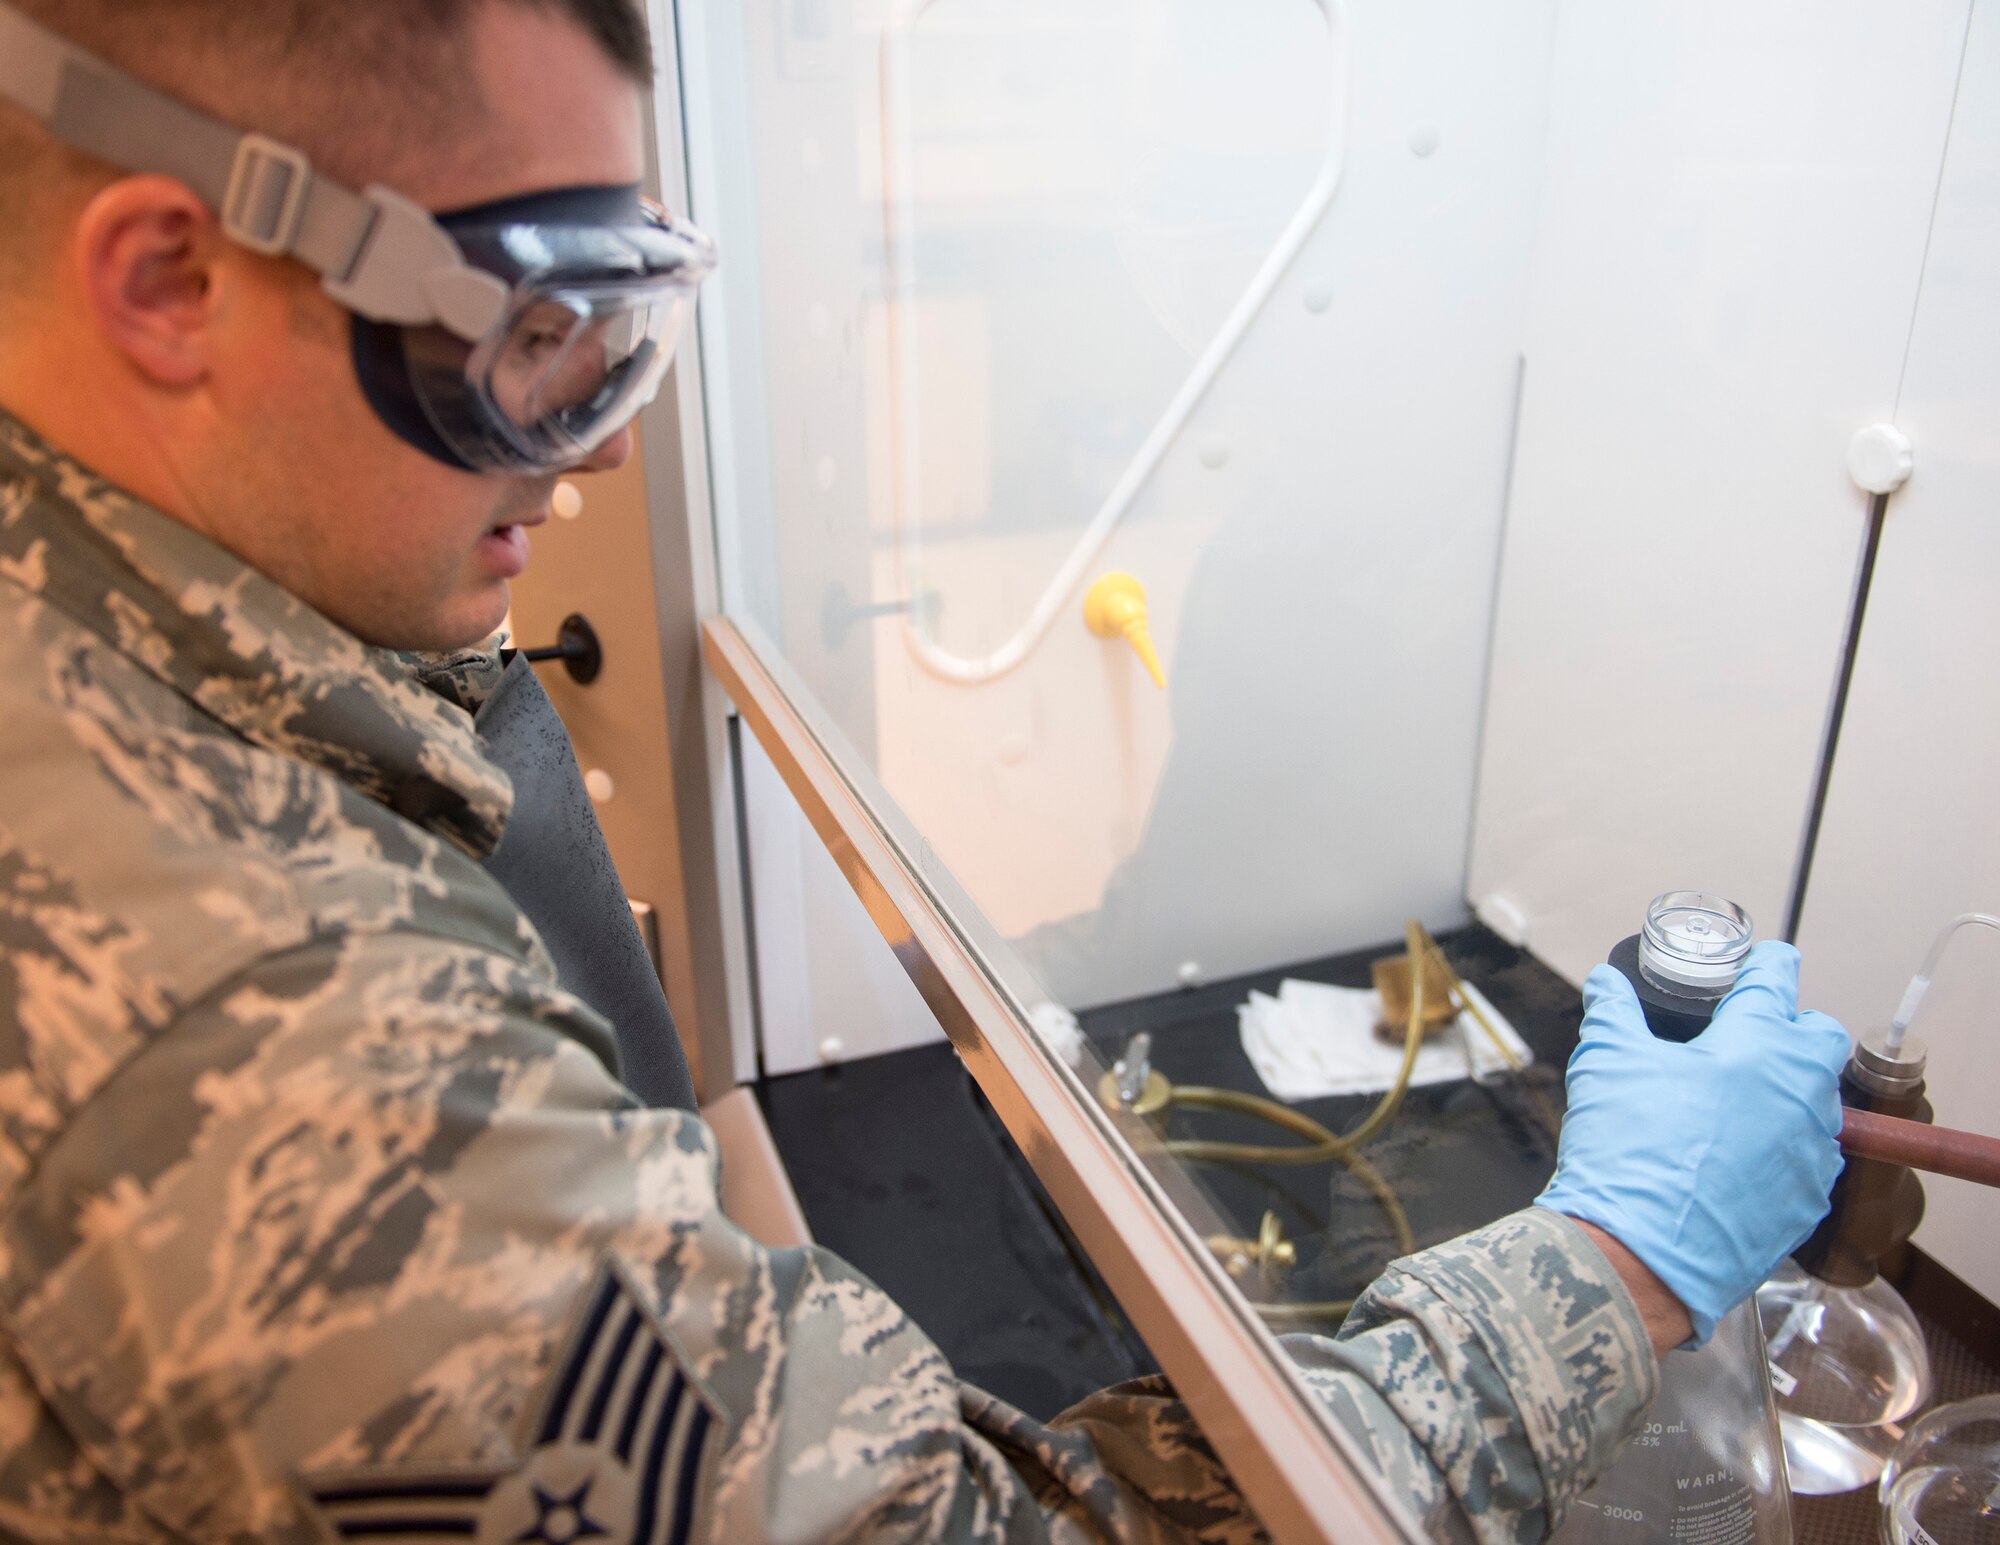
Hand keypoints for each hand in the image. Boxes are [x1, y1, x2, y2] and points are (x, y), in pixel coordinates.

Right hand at [1534, 941, 1850, 1344]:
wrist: (1638, 1254)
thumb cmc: (1627, 1151)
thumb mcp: (1606, 1063)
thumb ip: (1612, 1011)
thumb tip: (1606, 982)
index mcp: (1756, 1046)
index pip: (1778, 981)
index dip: (1768, 963)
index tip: (1761, 961)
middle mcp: (1799, 1093)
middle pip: (1822, 1038)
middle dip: (1793, 1027)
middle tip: (1749, 1035)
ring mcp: (1812, 1151)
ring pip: (1819, 1101)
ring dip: (1788, 1091)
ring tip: (1739, 1102)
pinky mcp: (1809, 1202)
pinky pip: (1810, 1159)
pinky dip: (1783, 1149)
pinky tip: (1739, 1159)